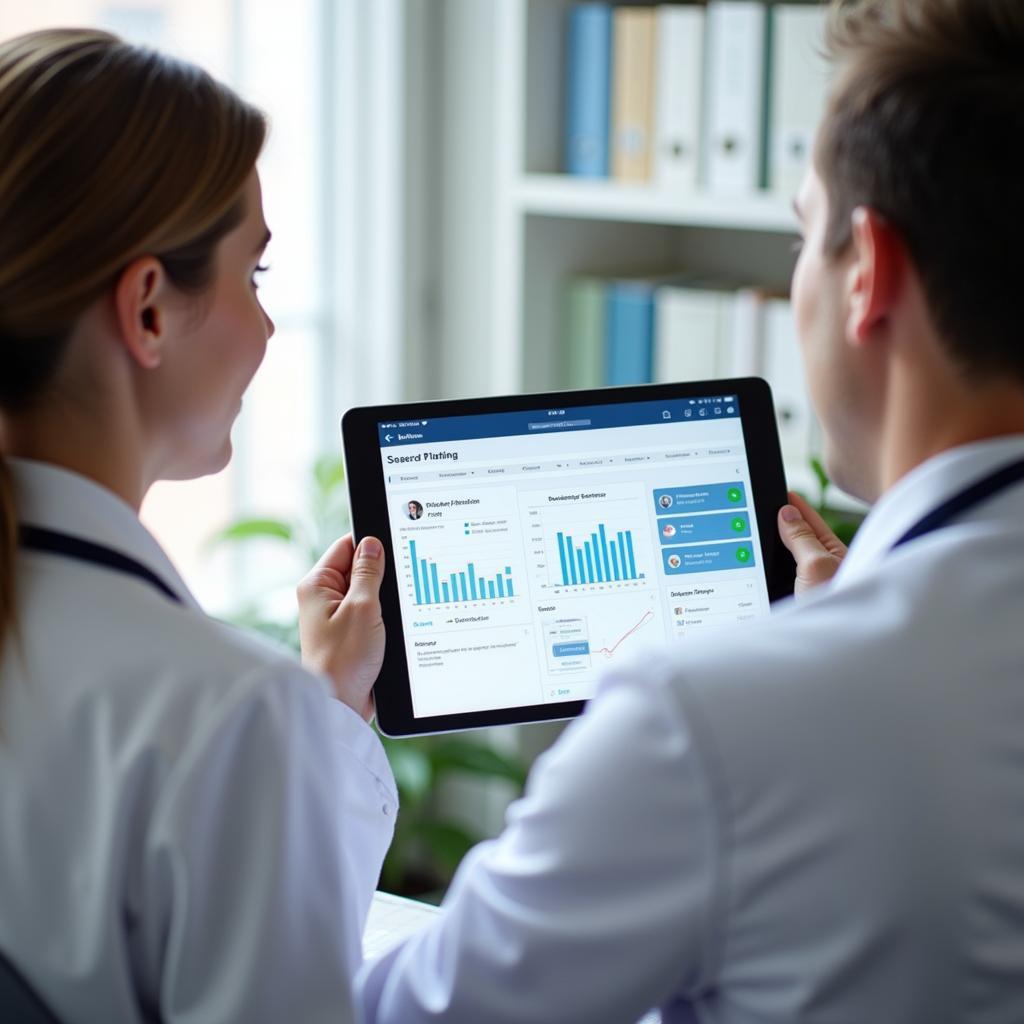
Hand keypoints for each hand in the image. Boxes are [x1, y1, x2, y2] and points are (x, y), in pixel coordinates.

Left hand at [297, 535, 385, 720]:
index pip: (346, 546)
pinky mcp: (350, 634)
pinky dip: (383, 616)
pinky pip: (371, 613)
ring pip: (368, 592)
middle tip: (397, 586)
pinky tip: (392, 626)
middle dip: (381, 575)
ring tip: (391, 612)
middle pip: (359, 569)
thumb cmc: (344, 660)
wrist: (341, 705)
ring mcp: (336, 617)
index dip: (371, 545)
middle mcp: (323, 598)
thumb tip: (372, 544)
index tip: (395, 546)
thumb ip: (368, 572)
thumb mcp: (362, 608)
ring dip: (384, 599)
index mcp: (317, 585)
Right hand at [777, 491, 846, 596]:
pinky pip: (782, 580)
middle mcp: (824, 569)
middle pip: (799, 539)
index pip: (811, 522)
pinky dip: (773, 572)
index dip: (796, 506)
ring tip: (769, 531)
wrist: (833, 645)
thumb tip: (787, 512)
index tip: (781, 491)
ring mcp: (810, 586)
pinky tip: (768, 568)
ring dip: (779, 550)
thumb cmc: (835, 606)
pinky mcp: (796, 602)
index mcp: (835, 554)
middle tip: (772, 505)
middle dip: (786, 525)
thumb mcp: (815, 564)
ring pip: (790, 561)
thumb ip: (801, 537)